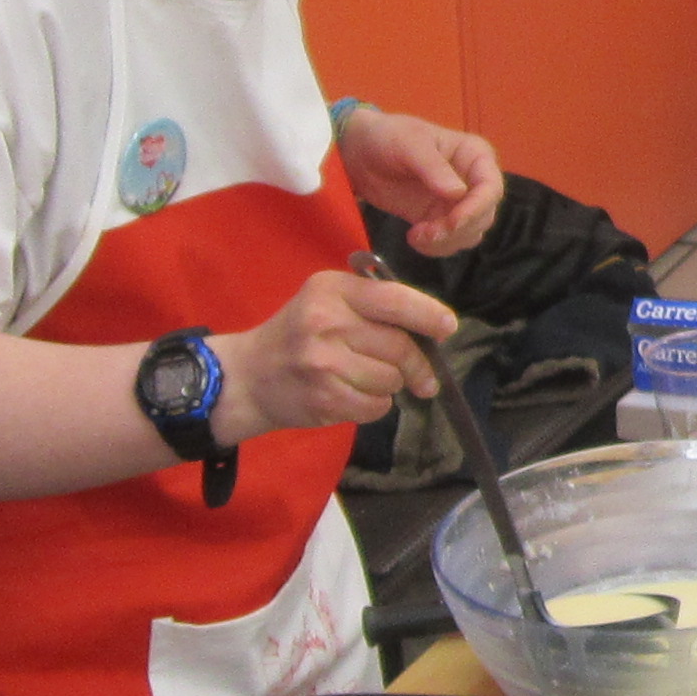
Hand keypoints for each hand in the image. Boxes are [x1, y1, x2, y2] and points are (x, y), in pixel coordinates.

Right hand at [215, 269, 453, 440]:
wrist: (248, 376)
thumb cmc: (298, 334)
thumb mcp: (327, 300)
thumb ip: (373, 304)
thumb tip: (433, 325)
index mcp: (332, 290)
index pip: (394, 300)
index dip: (429, 315)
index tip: (448, 328)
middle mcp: (326, 322)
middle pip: (400, 346)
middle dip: (418, 364)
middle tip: (424, 377)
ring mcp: (323, 363)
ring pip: (390, 379)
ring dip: (391, 385)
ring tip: (367, 380)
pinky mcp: (323, 398)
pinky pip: (376, 406)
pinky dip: (376, 405)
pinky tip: (355, 396)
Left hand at [339, 105, 503, 255]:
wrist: (359, 152)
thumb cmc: (387, 137)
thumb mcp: (409, 145)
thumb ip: (433, 167)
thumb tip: (457, 193)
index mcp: (474, 155)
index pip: (491, 188)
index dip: (476, 209)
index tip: (452, 223)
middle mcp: (472, 180)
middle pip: (483, 215)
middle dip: (458, 230)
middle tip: (427, 233)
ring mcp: (457, 203)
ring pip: (470, 233)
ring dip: (447, 241)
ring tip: (416, 235)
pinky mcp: (439, 219)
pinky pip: (450, 241)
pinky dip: (436, 247)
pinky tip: (414, 238)